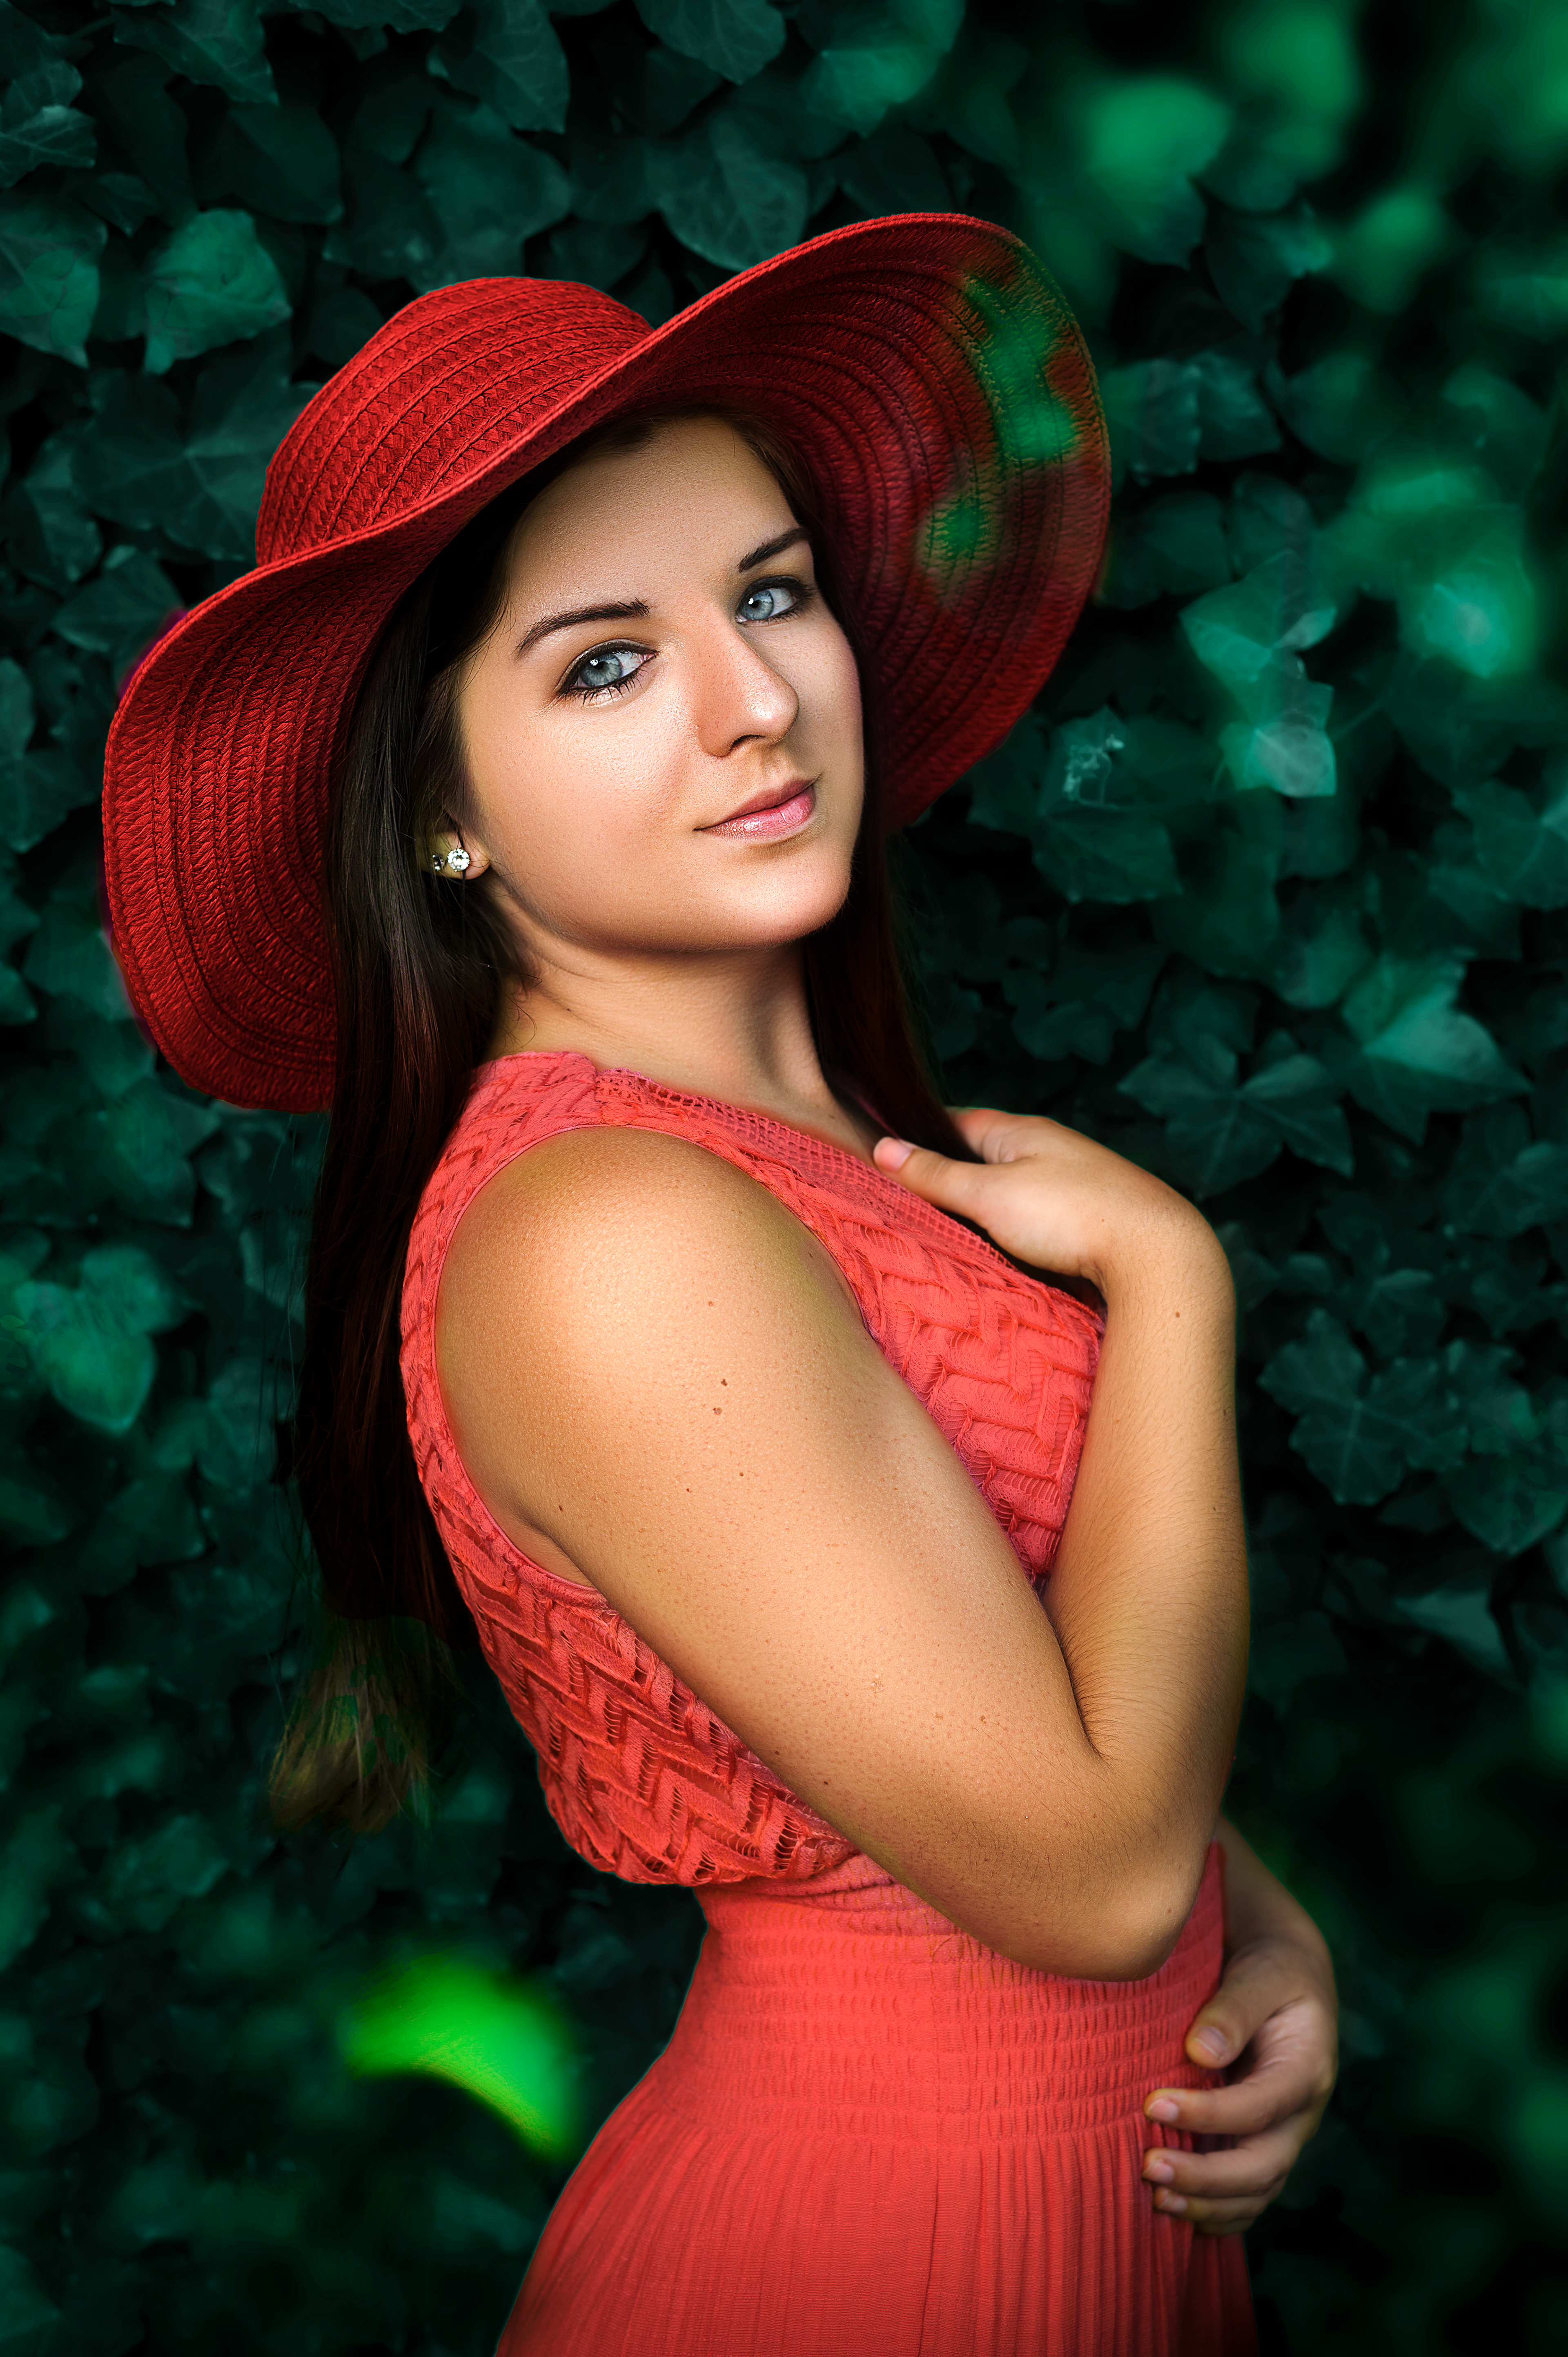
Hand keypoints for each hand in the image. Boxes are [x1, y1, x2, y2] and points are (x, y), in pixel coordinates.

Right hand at [874, 1108, 1222, 1300]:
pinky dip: (1016, 1233)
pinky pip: (1040, 1221)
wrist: (1159, 1255)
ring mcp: (1074, 1185)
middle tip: (908, 1203)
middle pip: (986, 1158)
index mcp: (1023, 1131)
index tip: (887, 1157)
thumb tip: (884, 1149)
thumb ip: (935, 1175)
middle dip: (950, 1177)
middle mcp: (1051, 1150)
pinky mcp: (1092, 1221)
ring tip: (950, 1234)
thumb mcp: (990, 1193)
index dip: (921, 1137)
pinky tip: (1005, 1255)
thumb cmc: (1074, 1217)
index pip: (958, 1122)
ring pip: (1015, 1191)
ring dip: (985, 1209)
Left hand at [1141, 1929, 1338, 2235]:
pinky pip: (1249, 2197)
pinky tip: (1178, 2213)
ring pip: (1256, 2192)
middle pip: (1263, 2166)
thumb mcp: (1261, 1972)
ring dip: (1206, 2203)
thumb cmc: (1270, 1967)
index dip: (1208, 2114)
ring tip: (1155, 2199)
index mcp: (1306, 2069)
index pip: (1259, 2106)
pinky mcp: (1263, 2144)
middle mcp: (1300, 2114)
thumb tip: (1200, 2051)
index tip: (1153, 2104)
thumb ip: (1234, 2008)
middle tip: (1148, 2166)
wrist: (1286, 1974)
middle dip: (1206, 2177)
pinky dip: (1217, 2214)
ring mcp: (1284, 2136)